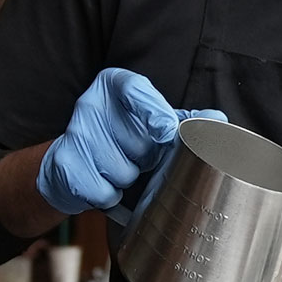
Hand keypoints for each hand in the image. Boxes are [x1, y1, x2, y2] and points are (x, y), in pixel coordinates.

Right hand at [37, 68, 224, 216]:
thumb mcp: (153, 123)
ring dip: (129, 180)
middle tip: (139, 157)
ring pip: (123, 171)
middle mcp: (89, 104)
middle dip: (146, 158)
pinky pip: (103, 191)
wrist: (71, 166)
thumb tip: (218, 119)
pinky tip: (103, 184)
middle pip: (139, 141)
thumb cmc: (121, 139)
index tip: (168, 132)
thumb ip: (186, 120)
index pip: (136, 89)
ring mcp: (74, 134)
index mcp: (113, 84)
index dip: (155, 112)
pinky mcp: (63, 164)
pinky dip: (109, 196)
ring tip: (121, 169)